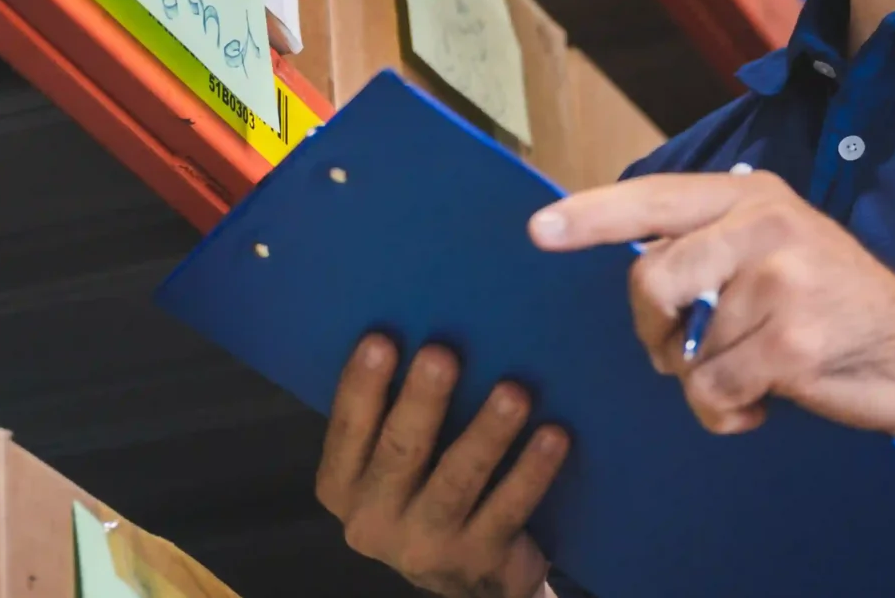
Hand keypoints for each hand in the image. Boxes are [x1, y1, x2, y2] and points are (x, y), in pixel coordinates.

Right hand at [314, 335, 567, 597]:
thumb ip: (388, 417)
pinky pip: (508, 508)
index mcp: (341, 485)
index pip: (348, 429)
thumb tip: (420, 322)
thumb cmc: (419, 489)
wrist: (461, 574)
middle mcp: (372, 520)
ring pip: (458, 481)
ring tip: (514, 392)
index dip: (362, 385)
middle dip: (422, 401)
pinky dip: (532, 470)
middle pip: (401, 453)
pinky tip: (553, 436)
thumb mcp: (386, 464)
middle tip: (442, 354)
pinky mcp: (477, 561)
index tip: (381, 339)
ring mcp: (425, 545)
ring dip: (488, 433)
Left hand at [530, 172, 894, 444]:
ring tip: (753, 374)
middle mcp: (765, 225)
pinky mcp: (794, 342)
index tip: (539, 229)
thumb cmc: (840, 308)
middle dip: (652, 332)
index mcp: (752, 197)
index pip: (654, 198)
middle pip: (649, 280)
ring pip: (682, 348)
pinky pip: (712, 390)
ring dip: (704, 380)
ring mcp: (782, 282)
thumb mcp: (779, 249)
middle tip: (685, 351)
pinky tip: (764, 404)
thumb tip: (640, 275)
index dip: (591, 216)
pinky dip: (726, 413)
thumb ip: (712, 247)